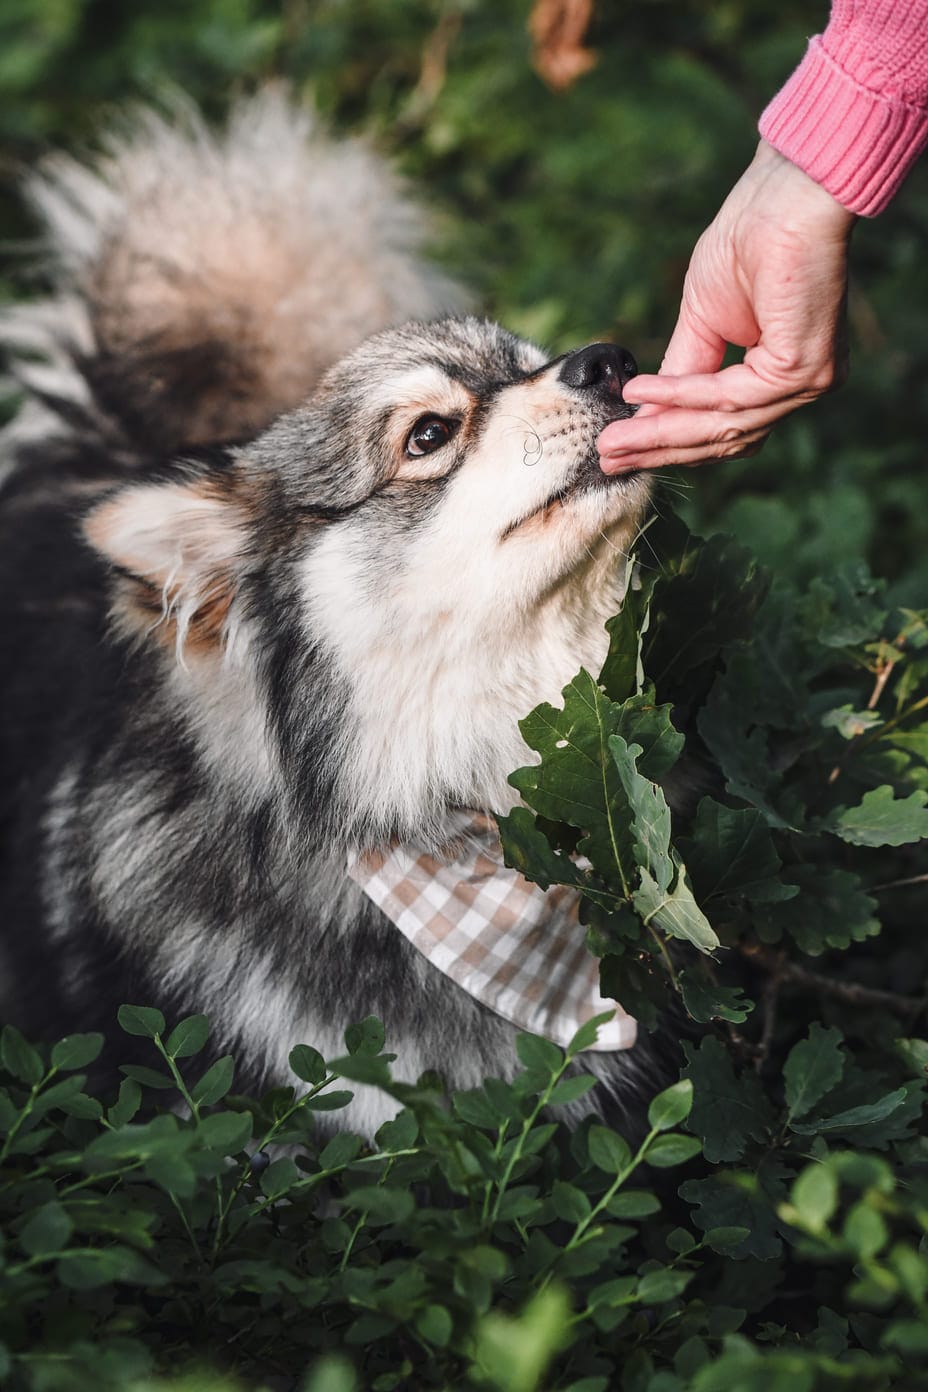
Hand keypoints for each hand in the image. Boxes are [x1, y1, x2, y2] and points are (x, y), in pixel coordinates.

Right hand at [598, 139, 855, 472]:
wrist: (786, 194)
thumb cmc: (750, 240)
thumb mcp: (702, 320)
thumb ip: (682, 372)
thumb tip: (645, 415)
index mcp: (783, 377)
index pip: (725, 430)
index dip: (670, 444)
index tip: (620, 452)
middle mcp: (801, 387)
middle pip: (722, 439)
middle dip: (660, 450)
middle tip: (608, 458)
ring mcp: (807, 382)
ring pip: (722, 426)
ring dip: (661, 433)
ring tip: (615, 441)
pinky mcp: (801, 369)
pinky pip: (728, 397)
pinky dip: (680, 395)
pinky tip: (642, 391)